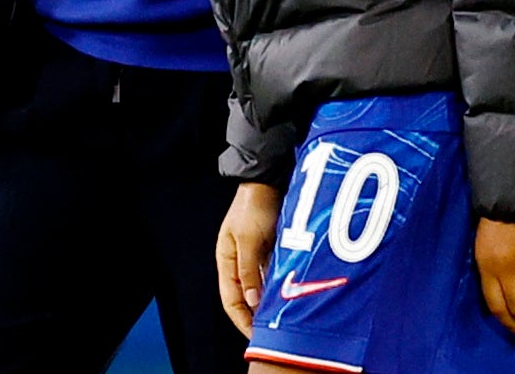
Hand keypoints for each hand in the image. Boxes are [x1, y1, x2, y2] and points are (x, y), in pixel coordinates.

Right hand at [216, 181, 282, 337]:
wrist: (267, 179)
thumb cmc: (253, 206)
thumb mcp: (248, 239)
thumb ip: (248, 270)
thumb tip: (250, 301)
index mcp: (226, 259)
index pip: (230, 299)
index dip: (241, 319)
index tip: (254, 336)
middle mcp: (238, 261)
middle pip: (244, 296)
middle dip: (255, 315)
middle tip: (270, 332)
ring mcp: (253, 255)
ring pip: (259, 286)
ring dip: (268, 301)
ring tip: (280, 319)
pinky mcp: (268, 248)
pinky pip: (271, 274)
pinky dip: (277, 286)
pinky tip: (288, 295)